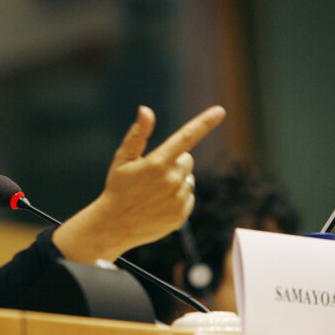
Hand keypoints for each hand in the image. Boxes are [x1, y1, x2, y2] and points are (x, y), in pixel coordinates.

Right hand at [52, 105, 225, 263]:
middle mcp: (171, 180)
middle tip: (152, 174)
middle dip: (174, 162)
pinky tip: (159, 204)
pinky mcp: (182, 215)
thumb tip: (146, 110)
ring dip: (176, 181)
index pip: (186, 137)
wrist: (114, 225)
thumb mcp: (122, 158)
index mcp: (157, 163)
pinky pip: (189, 196)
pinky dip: (178, 197)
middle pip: (187, 159)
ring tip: (153, 192)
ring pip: (188, 178)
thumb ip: (138, 134)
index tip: (220, 111)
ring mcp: (178, 199)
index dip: (204, 123)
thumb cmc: (117, 187)